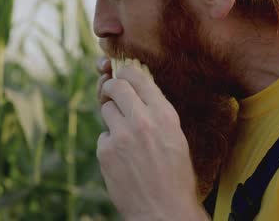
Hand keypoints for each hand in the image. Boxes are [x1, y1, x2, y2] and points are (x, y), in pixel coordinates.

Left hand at [96, 61, 208, 220]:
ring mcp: (121, 135)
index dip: (126, 72)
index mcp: (165, 115)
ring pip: (106, 110)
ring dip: (112, 117)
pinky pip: (103, 136)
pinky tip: (123, 159)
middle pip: (115, 87)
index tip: (122, 74)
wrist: (163, 211)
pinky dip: (110, 144)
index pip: (138, 77)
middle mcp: (142, 120)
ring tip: (126, 136)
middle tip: (111, 93)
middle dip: (111, 87)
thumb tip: (137, 90)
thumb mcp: (175, 136)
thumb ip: (157, 112)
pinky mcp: (105, 151)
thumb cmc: (175, 175)